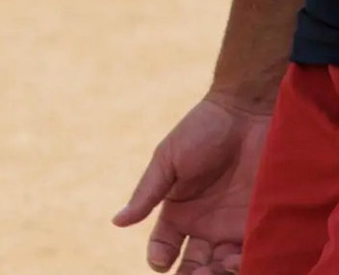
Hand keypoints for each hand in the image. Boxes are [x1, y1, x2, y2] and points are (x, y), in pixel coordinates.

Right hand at [113, 94, 272, 274]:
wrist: (247, 115)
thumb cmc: (202, 130)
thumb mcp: (167, 159)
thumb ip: (146, 193)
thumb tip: (117, 222)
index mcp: (178, 211)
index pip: (164, 248)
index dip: (160, 259)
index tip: (161, 261)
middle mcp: (204, 226)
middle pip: (192, 267)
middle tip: (193, 274)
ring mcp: (230, 229)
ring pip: (219, 269)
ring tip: (213, 269)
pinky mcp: (256, 228)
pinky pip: (248, 259)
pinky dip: (241, 267)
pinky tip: (233, 260)